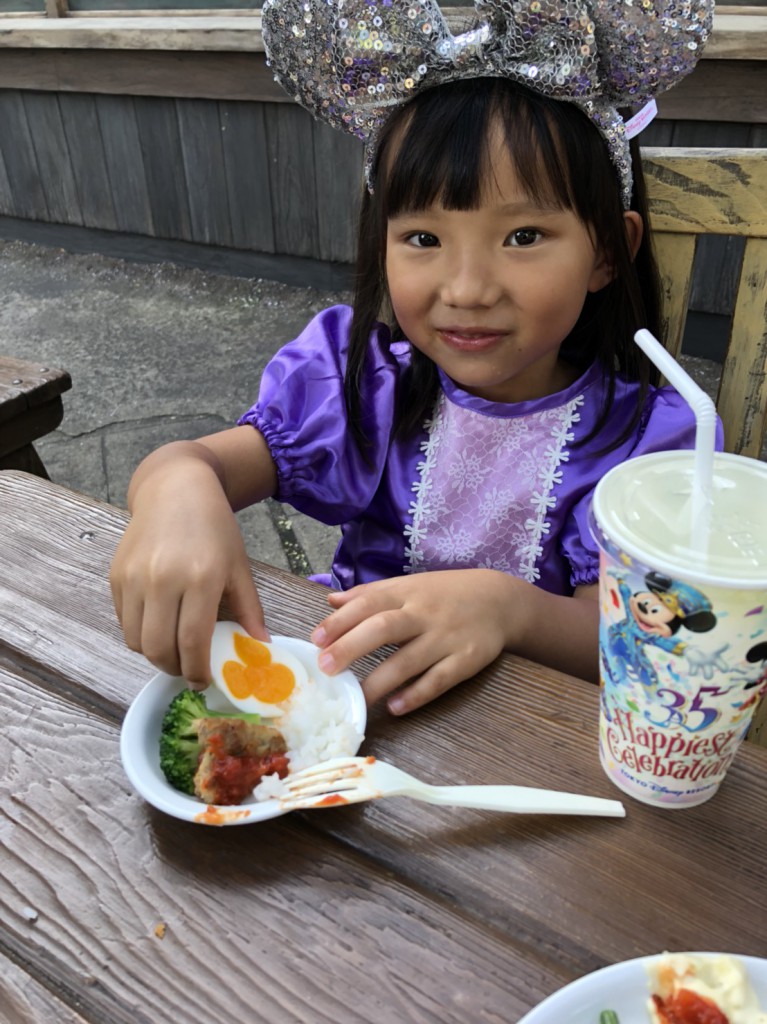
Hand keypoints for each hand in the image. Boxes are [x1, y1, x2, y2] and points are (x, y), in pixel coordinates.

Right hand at [110, 451, 267, 683]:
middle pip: (159, 648)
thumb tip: (261, 646)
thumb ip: (250, 608)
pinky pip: (124, 621)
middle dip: (174, 668)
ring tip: (173, 650)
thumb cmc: (214, 527)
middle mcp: (163, 579)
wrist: (175, 488)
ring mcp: (135, 578)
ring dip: (155, 655)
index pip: (192, 642)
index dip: (197, 670)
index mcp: (200, 578)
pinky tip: (158, 626)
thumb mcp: (239, 565)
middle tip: (188, 670)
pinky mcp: (116, 575)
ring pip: (137, 640)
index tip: (204, 681)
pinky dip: (140, 634)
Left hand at [311, 570, 516, 714]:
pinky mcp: (465, 660)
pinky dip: (416, 694)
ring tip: (355, 697)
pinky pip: (439, 680)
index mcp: (406, 593)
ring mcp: (445, 638)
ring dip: (379, 680)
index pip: (368, 604)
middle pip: (384, 628)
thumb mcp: (410, 585)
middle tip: (326, 667)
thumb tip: (331, 600)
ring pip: (408, 660)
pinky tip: (395, 707)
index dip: (341, 621)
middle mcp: (423, 614)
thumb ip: (370, 594)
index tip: (316, 640)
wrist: (501, 600)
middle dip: (352, 647)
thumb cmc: (446, 593)